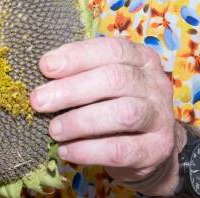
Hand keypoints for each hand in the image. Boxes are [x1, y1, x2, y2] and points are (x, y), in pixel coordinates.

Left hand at [30, 37, 183, 195]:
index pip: (112, 49)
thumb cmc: (115, 106)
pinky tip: (66, 150)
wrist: (149, 149)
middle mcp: (156, 84)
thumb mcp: (104, 84)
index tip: (45, 67)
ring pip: (123, 113)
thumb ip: (82, 74)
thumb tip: (45, 69)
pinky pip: (120, 149)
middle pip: (115, 79)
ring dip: (80, 121)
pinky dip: (88, 150)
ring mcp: (160, 117)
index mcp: (142, 58)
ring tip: (54, 129)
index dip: (77, 56)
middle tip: (39, 101)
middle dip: (72, 90)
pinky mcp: (156, 149)